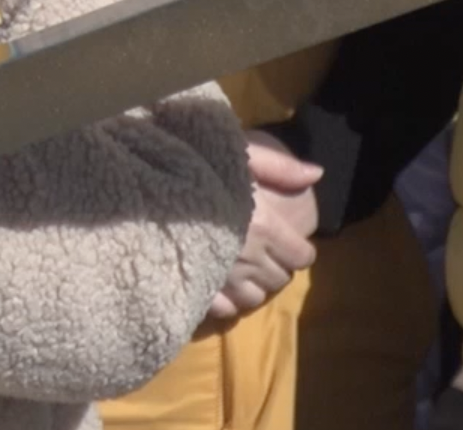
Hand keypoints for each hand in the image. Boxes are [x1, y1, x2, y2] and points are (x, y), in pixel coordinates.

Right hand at [208, 132, 321, 322]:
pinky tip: (219, 284)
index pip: (301, 256)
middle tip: (261, 251)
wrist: (144, 191)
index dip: (297, 248)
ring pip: (255, 298)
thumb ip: (278, 166)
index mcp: (265, 227)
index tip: (284, 238)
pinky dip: (227, 301)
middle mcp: (249, 258)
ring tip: (241, 268)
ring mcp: (223, 278)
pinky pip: (224, 309)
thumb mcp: (239, 155)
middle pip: (279, 278)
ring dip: (253, 285)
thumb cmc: (193, 166)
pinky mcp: (197, 290)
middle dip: (276, 267)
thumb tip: (317, 173)